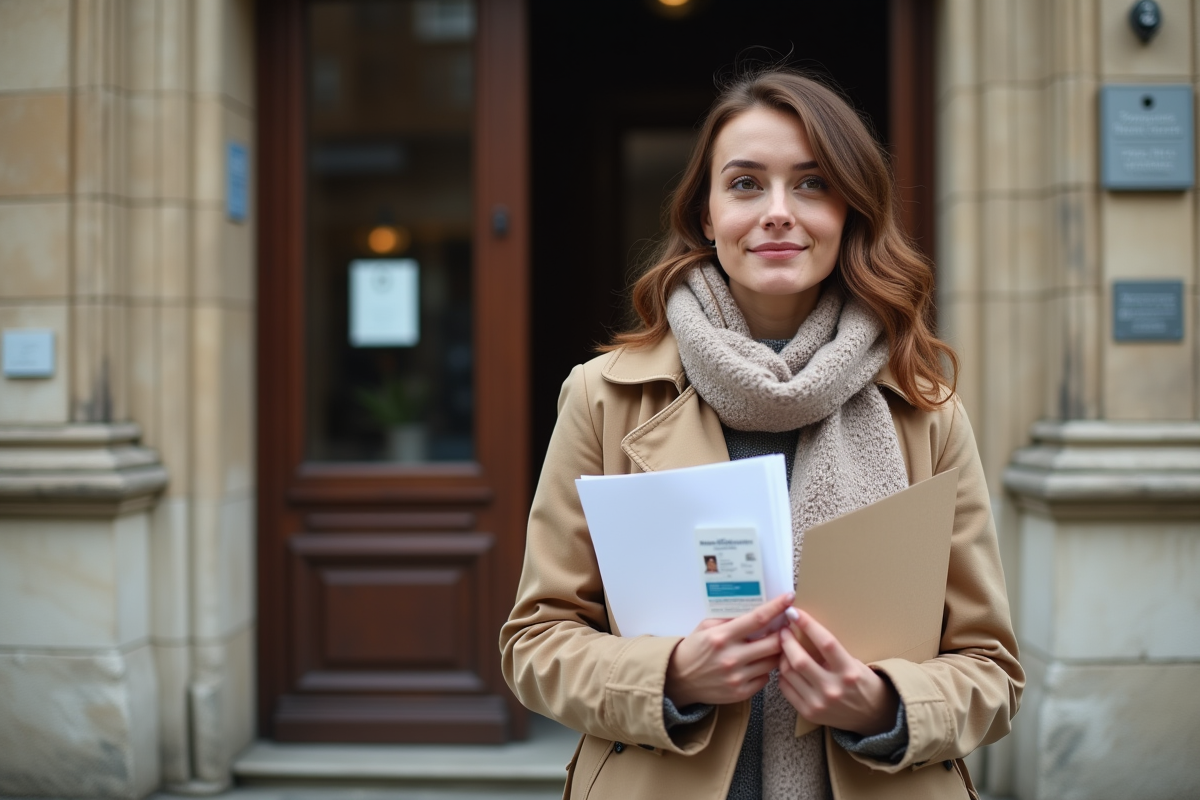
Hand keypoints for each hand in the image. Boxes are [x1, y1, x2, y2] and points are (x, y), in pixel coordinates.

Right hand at [664, 592, 794, 707]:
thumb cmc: (694, 649)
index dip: (777, 607)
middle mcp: (731, 657)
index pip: (757, 619)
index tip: (789, 597)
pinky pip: (765, 679)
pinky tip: (756, 664)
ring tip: (771, 646)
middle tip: (784, 628)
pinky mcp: (741, 693)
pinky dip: (764, 670)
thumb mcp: (705, 627)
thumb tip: (756, 609)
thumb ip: (729, 619)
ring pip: (772, 662)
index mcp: (722, 636)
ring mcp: (737, 677)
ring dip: (776, 653)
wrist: (679, 680)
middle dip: (783, 634)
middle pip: (773, 643)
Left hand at [777, 609, 898, 735]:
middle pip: (800, 660)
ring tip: (783, 647)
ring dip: (782, 656)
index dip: (808, 625)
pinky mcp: (809, 713)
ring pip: (789, 673)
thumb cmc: (863, 684)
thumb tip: (805, 631)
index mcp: (849, 672)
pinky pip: (785, 689)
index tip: (795, 612)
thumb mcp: (855, 664)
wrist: (872, 717)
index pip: (826, 643)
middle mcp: (833, 689)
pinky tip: (787, 666)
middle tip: (784, 630)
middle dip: (787, 641)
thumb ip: (832, 653)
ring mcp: (819, 703)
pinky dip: (783, 674)